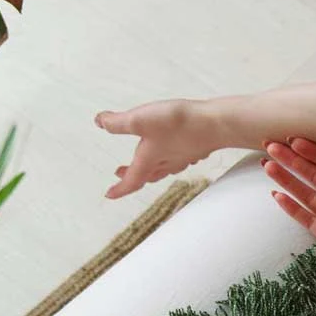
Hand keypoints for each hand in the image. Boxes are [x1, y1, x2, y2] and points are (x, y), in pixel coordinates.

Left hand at [93, 99, 218, 198]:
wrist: (216, 123)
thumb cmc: (179, 124)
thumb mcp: (139, 120)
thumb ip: (117, 123)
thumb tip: (99, 122)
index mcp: (149, 160)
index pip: (131, 181)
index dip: (119, 189)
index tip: (109, 195)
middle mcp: (167, 162)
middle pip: (147, 176)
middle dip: (132, 177)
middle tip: (120, 175)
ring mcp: (183, 156)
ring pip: (163, 169)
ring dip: (151, 169)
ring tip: (146, 164)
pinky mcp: (195, 148)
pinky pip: (179, 159)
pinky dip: (171, 158)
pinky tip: (174, 150)